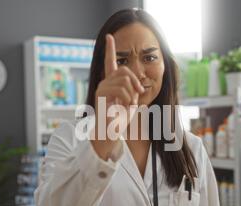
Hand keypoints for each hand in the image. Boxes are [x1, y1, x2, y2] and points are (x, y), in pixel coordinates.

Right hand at [91, 34, 144, 158]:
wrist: (110, 133)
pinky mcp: (101, 93)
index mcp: (112, 83)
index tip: (109, 36)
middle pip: (124, 70)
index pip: (110, 62)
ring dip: (132, 93)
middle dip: (136, 81)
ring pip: (124, 79)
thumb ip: (134, 92)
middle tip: (139, 95)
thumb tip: (138, 88)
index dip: (109, 49)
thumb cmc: (120, 120)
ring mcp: (102, 87)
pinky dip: (127, 97)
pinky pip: (120, 88)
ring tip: (129, 104)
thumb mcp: (131, 103)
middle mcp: (105, 82)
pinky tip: (124, 106)